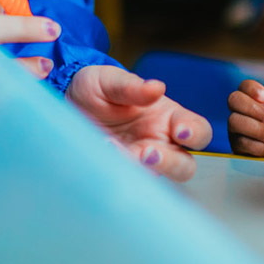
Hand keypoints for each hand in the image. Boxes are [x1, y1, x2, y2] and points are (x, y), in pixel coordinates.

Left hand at [67, 65, 211, 181]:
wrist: (67, 103)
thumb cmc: (97, 88)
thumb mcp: (110, 80)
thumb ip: (131, 86)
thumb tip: (157, 87)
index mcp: (167, 116)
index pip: (197, 129)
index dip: (195, 133)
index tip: (181, 132)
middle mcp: (159, 142)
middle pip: (185, 165)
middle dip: (170, 163)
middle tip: (146, 153)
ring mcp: (140, 162)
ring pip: (158, 179)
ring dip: (141, 172)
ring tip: (113, 149)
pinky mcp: (119, 174)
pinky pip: (127, 183)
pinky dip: (116, 173)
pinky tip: (100, 153)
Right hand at [227, 79, 263, 160]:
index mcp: (257, 102)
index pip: (245, 86)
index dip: (251, 88)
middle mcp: (243, 113)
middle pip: (234, 99)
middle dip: (252, 108)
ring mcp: (237, 131)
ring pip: (234, 121)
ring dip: (255, 128)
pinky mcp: (237, 148)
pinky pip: (240, 143)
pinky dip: (256, 146)